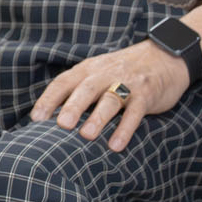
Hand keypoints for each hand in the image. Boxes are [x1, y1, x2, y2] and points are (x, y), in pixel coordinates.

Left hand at [29, 39, 192, 151]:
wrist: (165, 56)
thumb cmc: (122, 71)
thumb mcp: (98, 73)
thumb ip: (77, 90)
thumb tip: (49, 117)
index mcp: (88, 69)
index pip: (63, 82)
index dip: (49, 99)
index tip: (36, 118)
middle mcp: (105, 74)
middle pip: (86, 89)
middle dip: (72, 106)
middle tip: (61, 125)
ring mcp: (128, 83)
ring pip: (111, 99)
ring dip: (98, 117)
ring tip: (87, 136)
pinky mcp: (147, 94)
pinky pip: (135, 112)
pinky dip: (125, 129)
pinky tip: (116, 145)